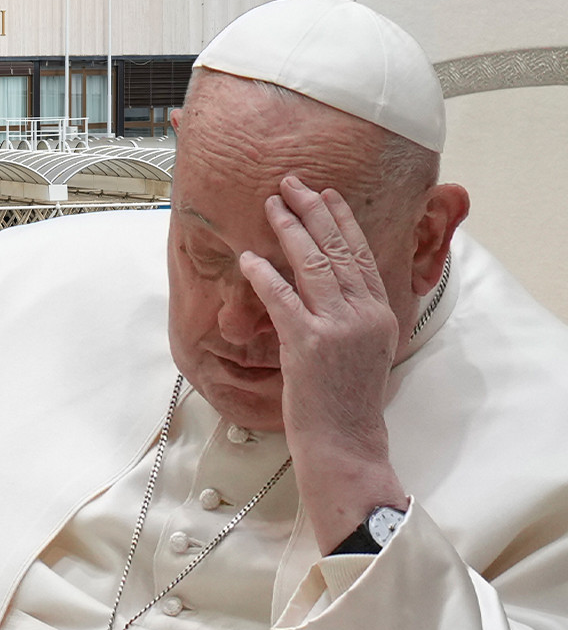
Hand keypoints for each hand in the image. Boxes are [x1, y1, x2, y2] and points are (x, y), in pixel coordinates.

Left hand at [239, 176, 407, 550]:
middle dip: (314, 211)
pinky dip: (264, 275)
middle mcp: (364, 315)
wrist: (346, 445)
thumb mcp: (363, 352)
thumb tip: (328, 290)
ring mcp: (338, 328)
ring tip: (272, 205)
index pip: (362, 255)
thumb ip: (351, 317)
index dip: (342, 221)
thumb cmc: (346, 404)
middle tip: (293, 183)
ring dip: (290, 230)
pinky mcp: (309, 344)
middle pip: (339, 249)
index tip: (326, 195)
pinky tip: (248, 258)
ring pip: (314, 265)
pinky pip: (283, 299)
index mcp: (380, 315)